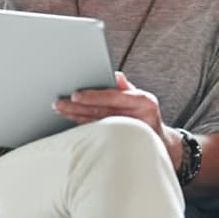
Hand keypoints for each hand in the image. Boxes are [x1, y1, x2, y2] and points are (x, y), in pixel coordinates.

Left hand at [53, 72, 181, 164]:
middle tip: (59, 103)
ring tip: (61, 110)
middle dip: (78, 107)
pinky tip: (71, 122)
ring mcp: (129, 131)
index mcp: (143, 101)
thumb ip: (126, 88)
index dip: (94, 96)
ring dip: (76, 117)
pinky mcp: (120, 142)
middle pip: (102, 111)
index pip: (114, 97)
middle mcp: (137, 116)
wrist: (159, 142)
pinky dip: (83, 127)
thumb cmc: (146, 116)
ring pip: (97, 123)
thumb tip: (115, 75)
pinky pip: (98, 133)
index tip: (76, 95)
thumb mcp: (141, 98)